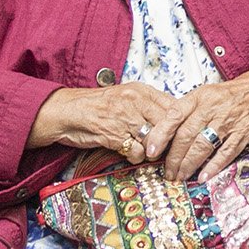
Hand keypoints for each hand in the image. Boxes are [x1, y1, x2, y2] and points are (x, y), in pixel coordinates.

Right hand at [31, 84, 180, 164]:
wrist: (67, 112)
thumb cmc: (98, 106)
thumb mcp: (127, 97)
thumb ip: (151, 106)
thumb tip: (177, 120)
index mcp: (141, 91)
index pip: (175, 107)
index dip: (181, 125)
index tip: (182, 135)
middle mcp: (135, 102)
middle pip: (169, 125)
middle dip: (170, 141)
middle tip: (166, 148)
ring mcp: (125, 118)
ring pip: (155, 140)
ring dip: (152, 150)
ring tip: (145, 150)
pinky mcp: (114, 135)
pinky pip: (137, 152)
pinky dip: (136, 157)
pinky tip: (128, 152)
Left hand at [156, 69, 248, 183]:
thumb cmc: (233, 95)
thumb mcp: (207, 95)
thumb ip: (188, 112)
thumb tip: (166, 134)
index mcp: (199, 97)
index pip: (174, 116)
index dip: (161, 135)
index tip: (151, 151)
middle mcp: (212, 108)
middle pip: (186, 135)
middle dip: (174, 158)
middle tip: (168, 172)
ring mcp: (228, 121)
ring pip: (203, 146)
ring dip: (189, 164)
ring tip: (181, 176)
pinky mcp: (243, 133)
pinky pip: (226, 152)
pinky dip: (213, 166)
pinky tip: (203, 176)